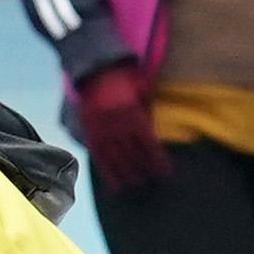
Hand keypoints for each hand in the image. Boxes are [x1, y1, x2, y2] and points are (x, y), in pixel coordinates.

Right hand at [64, 59, 167, 192]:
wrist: (94, 68)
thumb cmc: (124, 77)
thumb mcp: (142, 90)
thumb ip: (147, 111)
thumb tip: (152, 133)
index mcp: (133, 115)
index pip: (149, 145)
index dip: (157, 161)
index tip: (165, 173)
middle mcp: (117, 125)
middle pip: (133, 155)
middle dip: (143, 170)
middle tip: (151, 182)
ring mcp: (101, 130)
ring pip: (115, 159)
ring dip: (126, 174)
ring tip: (134, 185)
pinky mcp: (89, 132)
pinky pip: (98, 156)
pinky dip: (106, 172)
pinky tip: (113, 185)